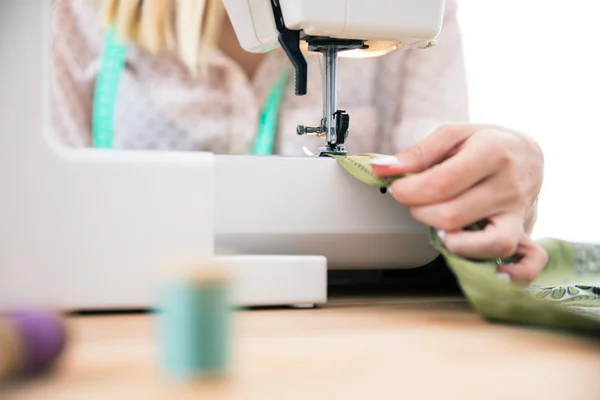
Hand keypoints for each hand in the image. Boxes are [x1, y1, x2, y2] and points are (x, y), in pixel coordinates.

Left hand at [369, 124, 546, 283]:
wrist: (528, 154)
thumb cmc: (485, 144)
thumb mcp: (452, 135)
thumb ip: (417, 153)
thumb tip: (381, 168)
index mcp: (490, 153)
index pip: (442, 183)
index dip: (409, 191)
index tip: (397, 188)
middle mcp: (508, 186)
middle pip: (454, 215)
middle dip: (421, 212)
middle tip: (415, 203)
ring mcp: (518, 213)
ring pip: (488, 243)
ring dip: (453, 241)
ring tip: (439, 229)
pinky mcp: (524, 232)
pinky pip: (528, 262)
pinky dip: (507, 271)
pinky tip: (481, 260)